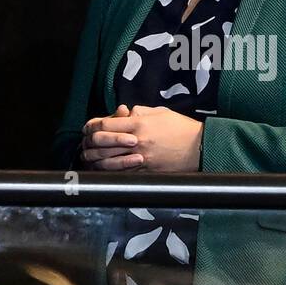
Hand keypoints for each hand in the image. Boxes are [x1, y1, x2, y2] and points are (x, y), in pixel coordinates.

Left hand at [82, 104, 203, 172]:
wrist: (200, 148)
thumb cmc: (182, 128)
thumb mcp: (160, 112)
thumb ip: (139, 111)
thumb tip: (124, 113)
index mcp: (139, 123)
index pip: (105, 124)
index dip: (92, 126)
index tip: (88, 128)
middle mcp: (137, 140)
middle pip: (102, 142)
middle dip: (89, 143)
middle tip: (84, 144)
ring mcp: (141, 158)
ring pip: (108, 161)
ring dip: (95, 160)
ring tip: (89, 158)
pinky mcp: (146, 171)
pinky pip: (122, 172)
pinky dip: (110, 171)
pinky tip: (103, 169)